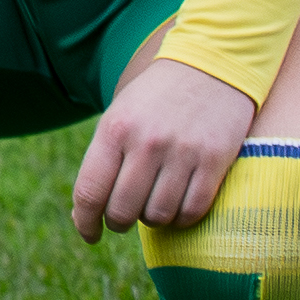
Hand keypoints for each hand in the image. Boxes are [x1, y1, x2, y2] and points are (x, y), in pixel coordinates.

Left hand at [67, 46, 256, 234]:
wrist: (210, 66)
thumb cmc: (156, 98)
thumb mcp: (120, 117)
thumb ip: (105, 159)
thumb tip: (87, 214)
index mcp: (114, 129)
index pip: (89, 191)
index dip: (85, 222)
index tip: (89, 234)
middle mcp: (145, 143)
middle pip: (122, 211)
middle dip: (118, 223)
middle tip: (124, 218)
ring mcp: (181, 153)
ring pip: (158, 216)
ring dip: (153, 220)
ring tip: (154, 205)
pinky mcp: (215, 161)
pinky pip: (193, 211)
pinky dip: (183, 218)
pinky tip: (179, 206)